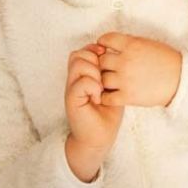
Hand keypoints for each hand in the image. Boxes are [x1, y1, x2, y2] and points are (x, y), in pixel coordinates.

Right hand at [63, 45, 122, 182]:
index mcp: (83, 75)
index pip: (83, 51)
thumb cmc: (107, 113)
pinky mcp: (72, 99)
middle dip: (94, 59)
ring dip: (93, 72)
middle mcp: (75, 79)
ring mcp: (71, 88)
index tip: (107, 59)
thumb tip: (115, 56)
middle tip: (104, 76)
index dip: (95, 50)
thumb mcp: (111, 88)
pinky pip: (81, 82)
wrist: (100, 137)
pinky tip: (98, 97)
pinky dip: (92, 86)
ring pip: (78, 64)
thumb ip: (109, 72)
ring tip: (101, 87)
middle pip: (78, 54)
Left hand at [95, 32, 182, 107]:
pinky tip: (110, 94)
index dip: (102, 43)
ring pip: (101, 79)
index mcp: (131, 45)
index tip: (103, 47)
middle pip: (101, 60)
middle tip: (106, 66)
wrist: (180, 80)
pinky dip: (105, 96)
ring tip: (108, 81)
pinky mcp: (128, 97)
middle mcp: (125, 61)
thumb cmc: (166, 60)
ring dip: (103, 80)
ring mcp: (125, 80)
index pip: (106, 39)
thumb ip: (129, 43)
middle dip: (102, 62)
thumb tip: (112, 44)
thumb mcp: (148, 44)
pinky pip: (107, 97)